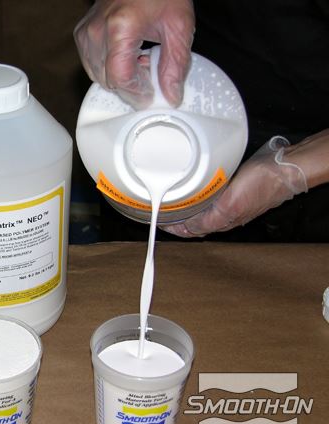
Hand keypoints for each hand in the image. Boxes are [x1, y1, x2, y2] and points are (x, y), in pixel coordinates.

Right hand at [74, 0, 194, 108]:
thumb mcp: (178, 26)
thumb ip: (176, 65)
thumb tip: (171, 95)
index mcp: (120, 28)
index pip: (121, 78)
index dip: (137, 92)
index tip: (150, 94)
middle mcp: (97, 31)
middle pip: (109, 81)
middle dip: (131, 83)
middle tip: (150, 67)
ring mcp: (86, 34)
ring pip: (99, 77)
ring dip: (119, 76)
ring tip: (138, 57)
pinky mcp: (81, 35)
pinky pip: (92, 66)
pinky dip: (108, 67)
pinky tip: (125, 53)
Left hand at [161, 132, 328, 236]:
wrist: (287, 170)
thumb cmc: (263, 183)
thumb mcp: (230, 204)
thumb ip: (209, 218)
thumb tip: (188, 228)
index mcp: (221, 220)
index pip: (190, 230)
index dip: (173, 228)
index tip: (159, 223)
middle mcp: (225, 216)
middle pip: (195, 224)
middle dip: (177, 222)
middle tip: (162, 214)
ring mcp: (232, 206)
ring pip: (203, 213)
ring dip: (187, 212)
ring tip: (173, 206)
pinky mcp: (236, 194)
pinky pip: (213, 201)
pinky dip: (200, 201)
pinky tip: (196, 194)